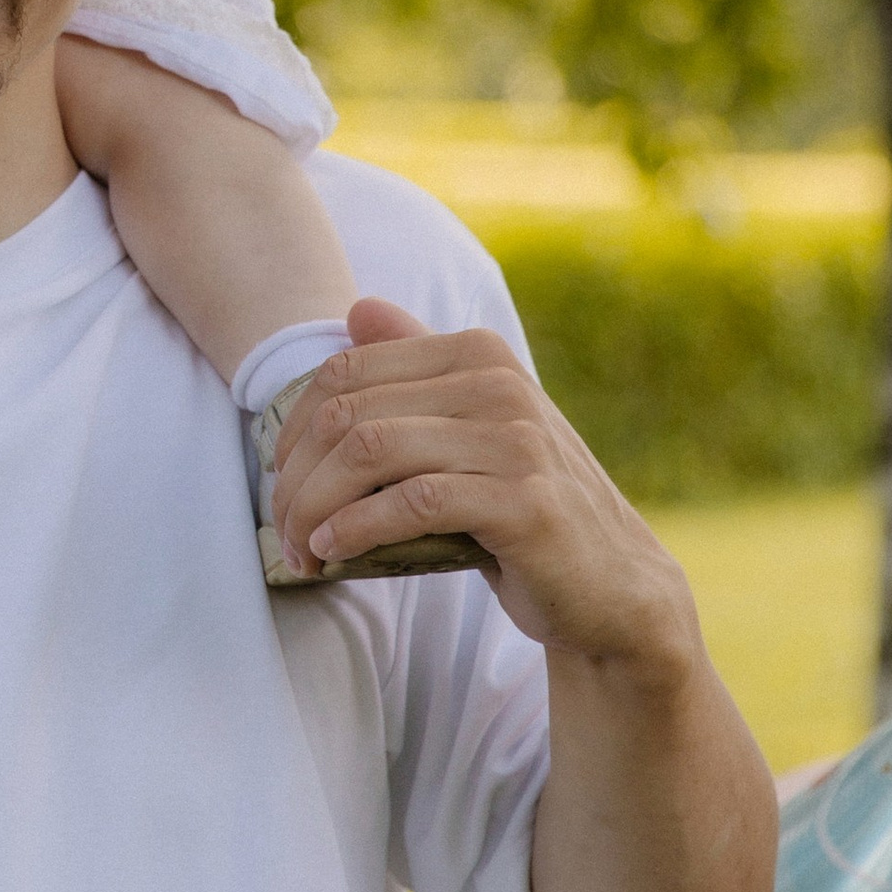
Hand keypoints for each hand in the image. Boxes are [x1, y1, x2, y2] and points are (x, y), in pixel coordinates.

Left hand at [273, 296, 704, 678]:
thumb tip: (358, 306)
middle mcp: (500, 383)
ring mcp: (517, 440)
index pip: (347, 371)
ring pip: (371, 451)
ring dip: (315, 505)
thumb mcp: (471, 429)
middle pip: (350, 413)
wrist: (611, 585)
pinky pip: (413, 502)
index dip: (293, 428)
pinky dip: (357, 527)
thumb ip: (418, 367)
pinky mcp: (526, 502)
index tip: (280, 480)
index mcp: (478, 354)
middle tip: (280, 527)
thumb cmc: (522, 506)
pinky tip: (334, 549)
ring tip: (299, 547)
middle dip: (296, 475)